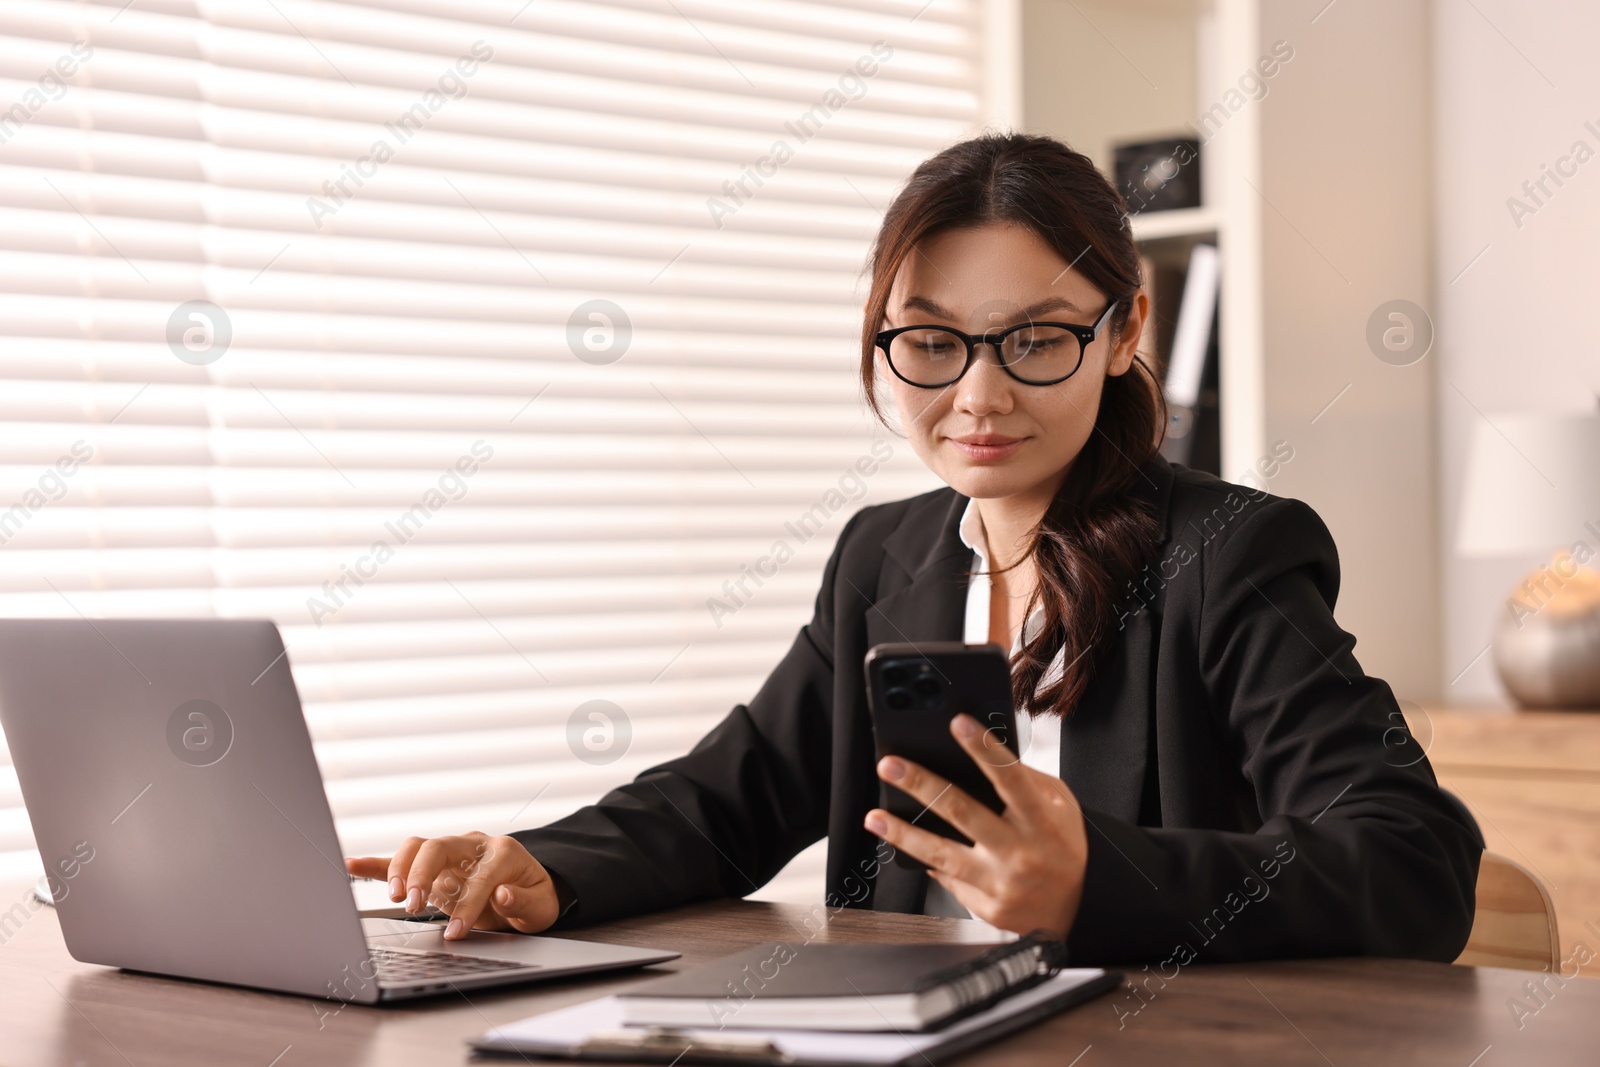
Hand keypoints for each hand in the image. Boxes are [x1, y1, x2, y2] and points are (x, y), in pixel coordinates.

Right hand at [345, 832, 561, 939]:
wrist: (528, 888)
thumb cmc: (533, 897)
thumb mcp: (540, 905)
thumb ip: (522, 901)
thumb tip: (502, 895)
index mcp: (503, 852)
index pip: (480, 877)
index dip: (468, 905)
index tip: (456, 932)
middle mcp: (473, 845)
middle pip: (438, 847)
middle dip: (422, 875)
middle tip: (414, 907)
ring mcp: (450, 853)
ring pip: (417, 847)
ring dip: (401, 870)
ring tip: (395, 897)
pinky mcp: (432, 868)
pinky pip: (401, 860)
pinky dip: (377, 864)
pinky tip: (352, 865)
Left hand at [863, 713, 1088, 937]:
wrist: (1078, 909)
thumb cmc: (1064, 848)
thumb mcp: (1062, 808)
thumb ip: (1028, 782)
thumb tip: (983, 756)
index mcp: (1041, 821)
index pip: (1010, 777)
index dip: (983, 748)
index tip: (957, 722)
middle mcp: (1019, 852)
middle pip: (962, 812)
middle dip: (921, 785)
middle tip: (890, 765)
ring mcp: (1001, 883)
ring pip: (942, 853)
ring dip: (903, 833)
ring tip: (875, 817)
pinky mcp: (987, 907)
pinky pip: (948, 879)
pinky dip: (928, 860)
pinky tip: (906, 846)